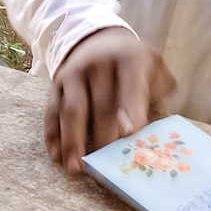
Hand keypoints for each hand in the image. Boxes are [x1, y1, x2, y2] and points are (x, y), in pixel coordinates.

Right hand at [45, 26, 175, 173]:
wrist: (100, 41)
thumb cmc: (135, 66)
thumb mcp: (154, 68)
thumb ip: (159, 93)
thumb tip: (153, 128)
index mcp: (129, 59)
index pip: (131, 87)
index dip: (131, 110)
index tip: (130, 134)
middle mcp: (98, 64)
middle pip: (101, 104)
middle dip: (103, 137)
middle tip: (106, 166)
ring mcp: (73, 73)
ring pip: (71, 110)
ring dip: (73, 142)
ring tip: (76, 169)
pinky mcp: (55, 85)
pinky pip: (52, 112)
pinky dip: (54, 136)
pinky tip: (57, 157)